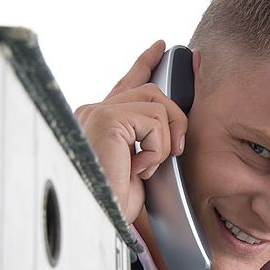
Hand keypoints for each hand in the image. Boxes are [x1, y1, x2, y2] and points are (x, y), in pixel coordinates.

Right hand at [74, 40, 187, 224]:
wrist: (98, 220)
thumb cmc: (112, 205)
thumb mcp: (136, 169)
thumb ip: (146, 142)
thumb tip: (172, 129)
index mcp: (97, 121)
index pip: (126, 84)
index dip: (145, 64)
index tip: (160, 49)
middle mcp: (92, 112)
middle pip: (151, 91)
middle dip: (175, 116)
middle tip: (177, 148)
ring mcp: (97, 112)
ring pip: (157, 105)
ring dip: (164, 142)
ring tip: (148, 167)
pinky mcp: (107, 118)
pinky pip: (154, 121)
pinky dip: (156, 149)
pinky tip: (139, 168)